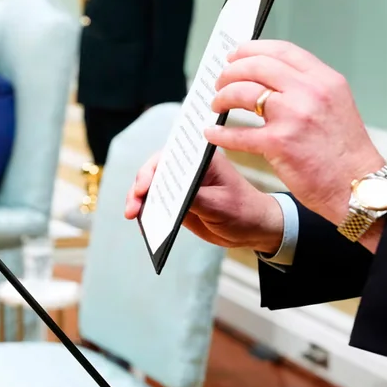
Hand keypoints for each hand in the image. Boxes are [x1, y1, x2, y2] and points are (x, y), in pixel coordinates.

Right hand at [125, 149, 284, 253]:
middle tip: (133, 206)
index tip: (144, 186)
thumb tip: (169, 194)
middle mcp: (187, 168)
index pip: (169, 156)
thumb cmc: (243, 211)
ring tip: (131, 214)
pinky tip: (140, 221)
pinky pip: (156, 202)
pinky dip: (145, 210)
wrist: (254, 230)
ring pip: (150, 186)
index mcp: (201, 159)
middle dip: (140, 186)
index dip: (151, 169)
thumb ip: (194, 198)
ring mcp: (180, 184)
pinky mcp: (177, 200)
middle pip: (153, 170)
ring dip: (138, 199)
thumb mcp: (219, 205)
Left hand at [205, 40, 385, 225]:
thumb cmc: (344, 150)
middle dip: (230, 72)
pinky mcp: (279, 143)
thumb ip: (307, 87)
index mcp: (324, 80)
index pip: (281, 50)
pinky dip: (219, 133)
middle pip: (256, 66)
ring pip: (242, 92)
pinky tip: (212, 134)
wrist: (359, 186)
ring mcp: (293, 116)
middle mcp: (310, 92)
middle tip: (220, 82)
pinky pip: (238, 133)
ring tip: (217, 105)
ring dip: (222, 97)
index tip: (235, 55)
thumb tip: (267, 76)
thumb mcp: (335, 104)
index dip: (252, 49)